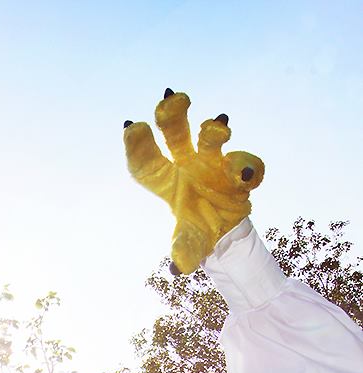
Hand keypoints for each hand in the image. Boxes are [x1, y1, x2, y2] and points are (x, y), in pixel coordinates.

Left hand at [124, 89, 264, 273]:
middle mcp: (188, 165)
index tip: (130, 126)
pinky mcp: (239, 172)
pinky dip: (249, 167)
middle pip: (176, 135)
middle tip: (171, 97)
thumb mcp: (191, 245)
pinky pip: (246, 165)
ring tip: (219, 126)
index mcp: (166, 182)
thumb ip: (185, 250)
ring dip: (214, 131)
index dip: (138, 147)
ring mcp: (214, 164)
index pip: (147, 164)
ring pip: (210, 139)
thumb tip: (177, 268)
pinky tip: (247, 174)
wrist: (227, 233)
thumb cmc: (199, 232)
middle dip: (172, 115)